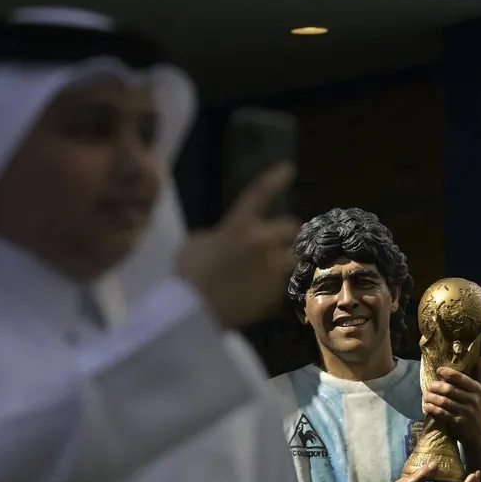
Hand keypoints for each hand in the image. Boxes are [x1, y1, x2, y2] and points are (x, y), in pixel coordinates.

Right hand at [176, 163, 300, 328]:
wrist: (194, 313)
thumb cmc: (188, 274)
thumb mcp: (197, 242)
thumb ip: (219, 236)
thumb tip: (226, 241)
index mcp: (240, 226)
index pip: (259, 195)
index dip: (274, 180)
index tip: (289, 168)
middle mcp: (263, 244)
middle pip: (291, 228)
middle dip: (284, 231)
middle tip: (274, 238)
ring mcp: (272, 270)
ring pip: (292, 257)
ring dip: (284, 256)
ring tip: (272, 264)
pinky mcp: (274, 294)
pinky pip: (281, 283)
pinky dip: (273, 283)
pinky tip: (258, 289)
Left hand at [422, 357, 480, 449]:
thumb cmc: (479, 412)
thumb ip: (479, 375)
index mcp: (479, 391)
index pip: (462, 378)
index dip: (448, 373)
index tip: (438, 370)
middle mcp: (473, 400)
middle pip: (449, 389)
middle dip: (436, 386)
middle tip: (429, 386)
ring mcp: (466, 412)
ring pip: (444, 401)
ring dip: (431, 398)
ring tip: (426, 396)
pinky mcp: (458, 422)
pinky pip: (442, 413)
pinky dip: (432, 409)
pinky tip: (427, 406)